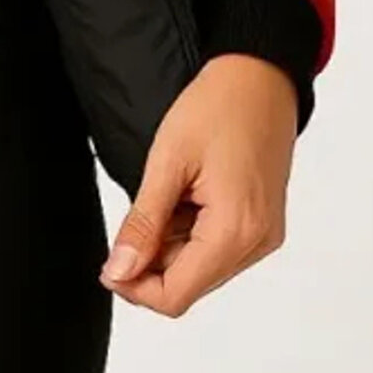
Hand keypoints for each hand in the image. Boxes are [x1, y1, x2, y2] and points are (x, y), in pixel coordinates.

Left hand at [98, 54, 298, 315]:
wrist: (260, 76)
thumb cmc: (218, 106)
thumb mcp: (167, 161)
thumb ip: (143, 223)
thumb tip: (119, 271)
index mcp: (235, 231)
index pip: (177, 295)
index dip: (135, 288)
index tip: (108, 263)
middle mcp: (257, 243)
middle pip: (190, 285)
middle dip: (151, 262)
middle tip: (133, 216)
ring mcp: (264, 235)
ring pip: (202, 268)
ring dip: (171, 245)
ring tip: (166, 193)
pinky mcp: (263, 224)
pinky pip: (219, 248)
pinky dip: (191, 233)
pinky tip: (185, 195)